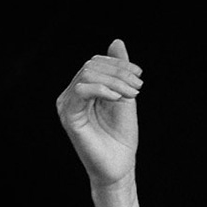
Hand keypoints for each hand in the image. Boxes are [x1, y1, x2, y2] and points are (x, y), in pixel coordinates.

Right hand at [57, 39, 142, 188]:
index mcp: (83, 89)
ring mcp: (67, 104)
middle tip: (138, 86)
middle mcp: (71, 94)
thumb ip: (120, 71)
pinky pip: (80, 91)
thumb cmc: (121, 135)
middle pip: (91, 66)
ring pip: (86, 75)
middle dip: (118, 72)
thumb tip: (117, 41)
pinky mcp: (68, 116)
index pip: (95, 62)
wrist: (120, 165)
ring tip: (132, 94)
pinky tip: (117, 98)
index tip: (139, 75)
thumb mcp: (125, 97)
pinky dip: (102, 90)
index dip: (118, 64)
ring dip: (114, 81)